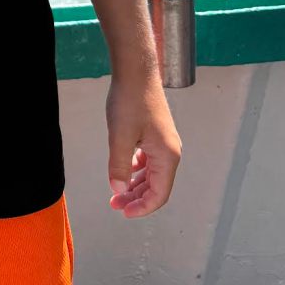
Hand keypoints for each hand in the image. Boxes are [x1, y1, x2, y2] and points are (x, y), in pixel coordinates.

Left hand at [105, 74, 181, 216]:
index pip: (159, 194)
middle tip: (114, 204)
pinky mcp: (155, 134)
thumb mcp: (120, 136)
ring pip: (152, 173)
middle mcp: (170, 151)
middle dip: (136, 198)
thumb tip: (118, 191)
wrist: (136, 72)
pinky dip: (137, 169)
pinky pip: (149, 160)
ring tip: (116, 192)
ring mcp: (163, 142)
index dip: (142, 208)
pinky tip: (124, 170)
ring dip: (135, 185)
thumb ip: (119, 166)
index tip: (123, 213)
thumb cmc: (129, 101)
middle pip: (156, 186)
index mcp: (167, 156)